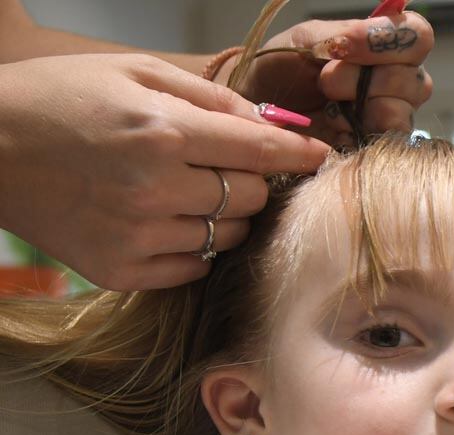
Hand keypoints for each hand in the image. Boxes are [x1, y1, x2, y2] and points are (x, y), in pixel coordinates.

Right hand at [0, 53, 329, 290]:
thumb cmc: (60, 99)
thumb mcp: (133, 71)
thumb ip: (207, 96)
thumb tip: (267, 121)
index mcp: (164, 132)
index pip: (261, 150)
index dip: (299, 153)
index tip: (320, 156)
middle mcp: (156, 189)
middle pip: (252, 198)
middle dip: (250, 180)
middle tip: (222, 165)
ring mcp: (139, 236)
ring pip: (228, 236)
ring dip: (224, 215)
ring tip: (185, 190)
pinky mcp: (121, 271)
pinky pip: (194, 267)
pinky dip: (194, 245)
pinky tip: (165, 219)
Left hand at [228, 13, 433, 149]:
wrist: (255, 110)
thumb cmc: (280, 68)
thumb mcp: (308, 40)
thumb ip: (348, 33)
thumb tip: (382, 29)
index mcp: (385, 49)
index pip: (418, 37)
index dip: (389, 42)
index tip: (345, 49)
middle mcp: (396, 84)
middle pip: (416, 81)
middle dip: (366, 80)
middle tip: (326, 83)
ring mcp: (388, 120)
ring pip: (403, 114)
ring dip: (363, 109)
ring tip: (330, 108)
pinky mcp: (374, 150)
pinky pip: (385, 144)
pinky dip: (356, 135)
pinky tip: (334, 130)